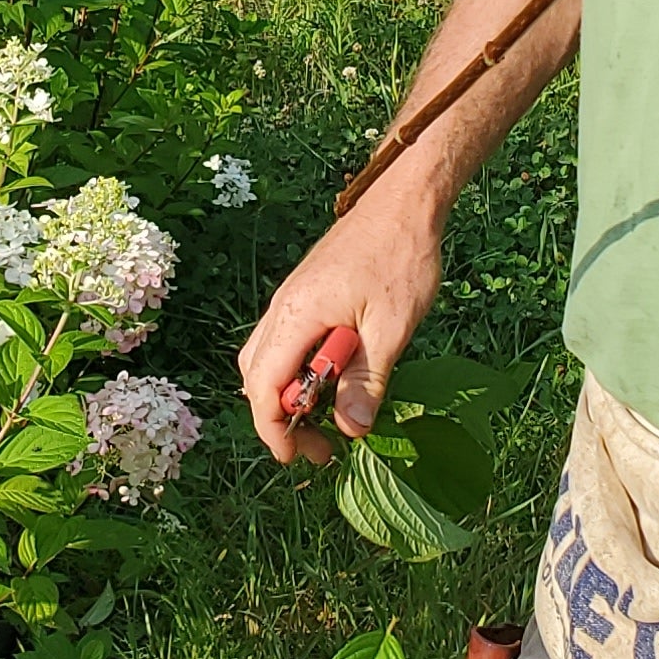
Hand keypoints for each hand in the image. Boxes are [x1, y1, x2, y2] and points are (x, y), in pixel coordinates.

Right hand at [237, 190, 443, 466]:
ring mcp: (290, 298)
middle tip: (322, 446)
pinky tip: (334, 378)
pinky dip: (298, 369)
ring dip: (288, 394)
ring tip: (328, 416)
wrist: (403, 201)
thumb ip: (366, 380)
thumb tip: (351, 430)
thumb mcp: (391, 328)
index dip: (275, 430)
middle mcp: (282, 307)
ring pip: (265, 358)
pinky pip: (283, 341)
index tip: (301, 457)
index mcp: (296, 316)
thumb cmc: (401, 257)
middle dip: (280, 418)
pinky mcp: (304, 293)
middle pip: (256, 376)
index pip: (265, 388)